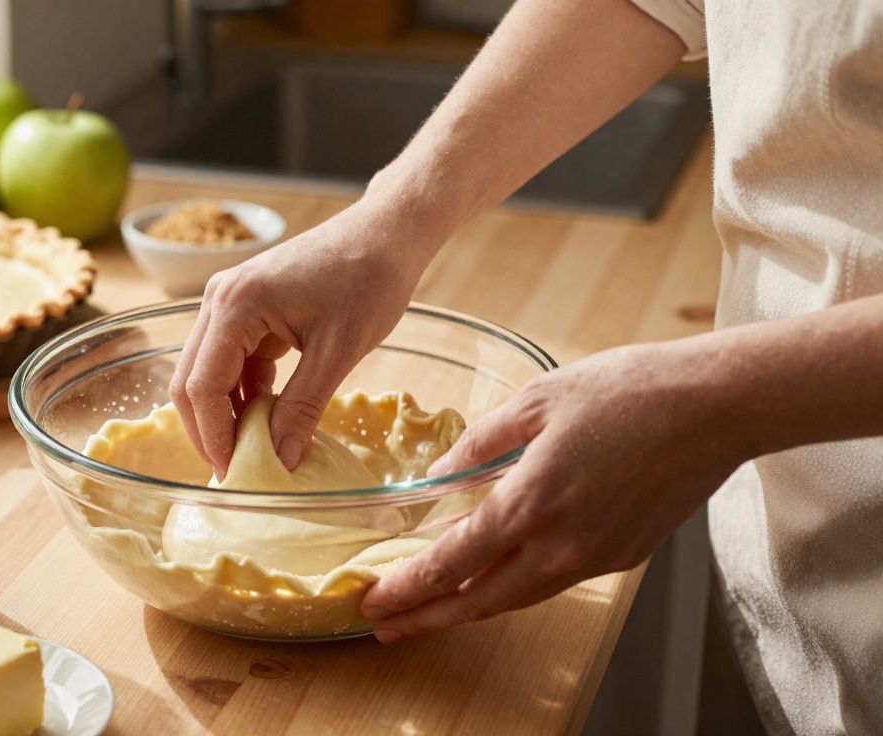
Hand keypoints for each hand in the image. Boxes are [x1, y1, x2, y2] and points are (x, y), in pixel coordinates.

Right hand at [169, 200, 435, 476]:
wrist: (386, 233)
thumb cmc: (369, 280)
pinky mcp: (247, 310)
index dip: (214, 436)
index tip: (235, 475)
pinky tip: (268, 420)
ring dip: (226, 414)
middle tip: (236, 472)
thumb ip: (303, 408)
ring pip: (207, 373)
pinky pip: (231, 361)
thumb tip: (281, 462)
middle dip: (209, 430)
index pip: (202, 385)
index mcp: (237, 305)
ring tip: (253, 454)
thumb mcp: (338, 352)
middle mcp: (220, 300)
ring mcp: (229, 302)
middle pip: (191, 380)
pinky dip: (245, 394)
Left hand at [360, 340, 750, 641]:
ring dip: (468, 608)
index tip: (373, 601)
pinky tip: (495, 577)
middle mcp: (559, 545)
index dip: (406, 587)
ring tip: (430, 611)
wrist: (714, 407)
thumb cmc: (628, 392)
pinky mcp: (622, 556)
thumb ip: (479, 444)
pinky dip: (513, 588)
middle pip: (477, 600)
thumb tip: (437, 474)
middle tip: (385, 628)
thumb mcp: (535, 401)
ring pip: (517, 598)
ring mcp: (594, 557)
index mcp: (529, 503)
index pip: (449, 562)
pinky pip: (552, 582)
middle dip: (425, 617)